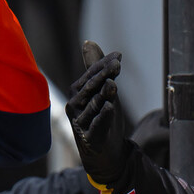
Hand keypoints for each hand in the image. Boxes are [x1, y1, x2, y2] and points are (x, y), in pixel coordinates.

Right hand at [66, 42, 133, 191]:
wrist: (104, 151)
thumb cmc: (101, 118)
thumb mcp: (101, 92)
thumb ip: (95, 69)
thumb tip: (88, 42)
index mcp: (77, 93)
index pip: (91, 75)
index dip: (103, 65)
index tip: (118, 57)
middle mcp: (75, 106)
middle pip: (91, 88)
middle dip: (103, 75)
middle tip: (117, 65)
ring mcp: (80, 123)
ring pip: (93, 106)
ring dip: (103, 95)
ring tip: (113, 85)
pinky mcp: (89, 139)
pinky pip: (96, 126)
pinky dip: (103, 117)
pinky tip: (110, 108)